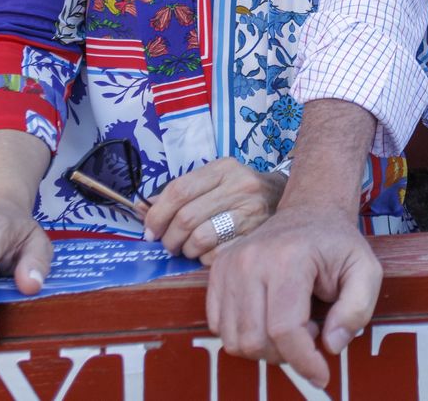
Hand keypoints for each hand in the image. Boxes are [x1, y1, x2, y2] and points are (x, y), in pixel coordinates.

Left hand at [142, 158, 286, 264]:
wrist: (283, 198)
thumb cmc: (240, 191)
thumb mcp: (214, 181)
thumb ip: (181, 193)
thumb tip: (143, 210)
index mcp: (223, 168)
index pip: (179, 190)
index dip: (157, 214)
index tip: (149, 231)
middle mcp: (239, 185)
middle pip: (186, 217)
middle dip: (169, 238)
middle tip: (168, 245)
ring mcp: (251, 211)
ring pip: (200, 238)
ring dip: (187, 250)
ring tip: (189, 248)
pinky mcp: (257, 235)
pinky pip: (218, 254)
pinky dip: (206, 259)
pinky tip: (209, 253)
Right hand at [206, 204, 381, 389]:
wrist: (309, 211)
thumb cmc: (338, 244)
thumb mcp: (366, 270)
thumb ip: (358, 309)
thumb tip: (332, 345)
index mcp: (289, 257)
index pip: (285, 328)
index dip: (304, 361)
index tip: (321, 375)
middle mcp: (251, 260)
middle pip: (256, 340)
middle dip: (287, 354)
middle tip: (312, 333)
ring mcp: (229, 265)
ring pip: (234, 340)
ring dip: (265, 348)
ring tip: (293, 324)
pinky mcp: (217, 272)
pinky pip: (219, 328)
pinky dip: (245, 336)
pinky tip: (270, 318)